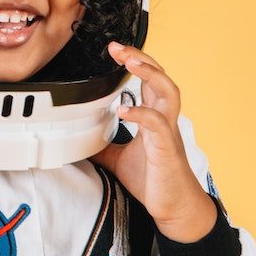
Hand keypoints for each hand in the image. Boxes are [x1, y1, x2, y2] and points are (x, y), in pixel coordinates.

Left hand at [90, 42, 216, 242]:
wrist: (175, 208)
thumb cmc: (154, 181)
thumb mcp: (120, 160)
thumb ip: (104, 146)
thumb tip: (80, 141)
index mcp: (154, 118)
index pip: (149, 80)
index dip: (135, 62)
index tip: (115, 50)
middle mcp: (164, 120)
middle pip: (160, 77)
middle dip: (141, 57)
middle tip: (117, 47)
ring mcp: (167, 132)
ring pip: (168, 91)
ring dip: (150, 74)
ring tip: (130, 62)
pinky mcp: (167, 149)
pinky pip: (157, 124)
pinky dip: (141, 113)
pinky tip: (124, 110)